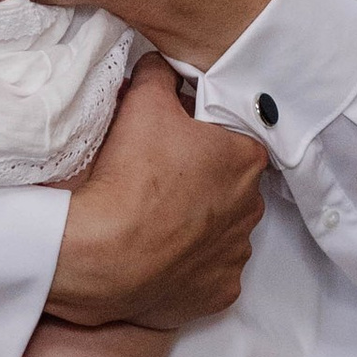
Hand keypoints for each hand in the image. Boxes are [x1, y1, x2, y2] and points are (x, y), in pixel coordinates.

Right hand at [47, 60, 264, 329]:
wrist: (104, 254)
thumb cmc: (130, 177)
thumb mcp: (142, 103)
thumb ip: (159, 74)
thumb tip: (162, 64)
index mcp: (246, 160)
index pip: (234, 139)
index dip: (204, 138)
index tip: (175, 144)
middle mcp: (252, 209)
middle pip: (231, 186)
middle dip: (204, 181)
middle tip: (161, 180)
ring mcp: (237, 255)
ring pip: (223, 230)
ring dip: (199, 225)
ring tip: (157, 220)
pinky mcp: (219, 293)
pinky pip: (210, 273)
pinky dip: (190, 266)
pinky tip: (162, 256)